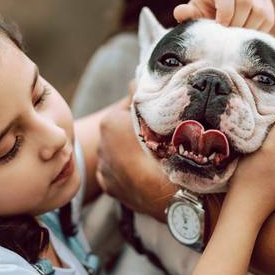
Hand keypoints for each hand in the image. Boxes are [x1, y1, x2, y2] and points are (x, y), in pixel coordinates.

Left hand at [96, 96, 175, 220]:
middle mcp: (101, 145)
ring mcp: (104, 169)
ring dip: (130, 152)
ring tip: (153, 156)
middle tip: (158, 135)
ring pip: (118, 153)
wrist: (173, 194)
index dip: (145, 109)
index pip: (128, 107)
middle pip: (121, 131)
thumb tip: (137, 80)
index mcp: (109, 122)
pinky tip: (144, 172)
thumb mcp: (160, 114)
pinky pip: (118, 174)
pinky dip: (128, 172)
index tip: (158, 115)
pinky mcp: (110, 189)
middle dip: (135, 131)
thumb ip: (144, 94)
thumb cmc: (170, 150)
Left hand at [173, 0, 274, 31]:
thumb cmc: (203, 17)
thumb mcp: (193, 16)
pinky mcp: (265, 2)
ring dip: (249, 28)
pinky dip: (259, 30)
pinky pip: (269, 17)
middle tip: (229, 36)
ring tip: (237, 36)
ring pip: (260, 10)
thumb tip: (180, 12)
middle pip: (246, 1)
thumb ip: (186, 14)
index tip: (220, 28)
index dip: (225, 14)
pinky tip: (247, 34)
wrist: (217, 17)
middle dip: (237, 23)